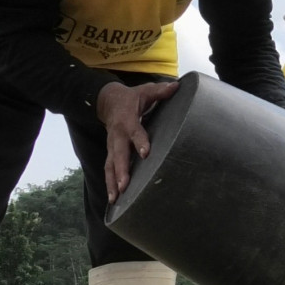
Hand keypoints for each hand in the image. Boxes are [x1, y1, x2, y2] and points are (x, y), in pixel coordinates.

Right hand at [97, 81, 179, 202]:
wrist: (107, 101)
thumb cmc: (131, 98)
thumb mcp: (145, 92)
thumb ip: (160, 91)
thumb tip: (176, 86)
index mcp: (127, 120)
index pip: (134, 132)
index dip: (139, 141)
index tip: (146, 153)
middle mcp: (117, 135)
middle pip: (118, 154)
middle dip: (121, 170)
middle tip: (124, 185)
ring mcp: (112, 145)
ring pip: (110, 165)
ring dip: (112, 182)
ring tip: (115, 198)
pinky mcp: (110, 152)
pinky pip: (108, 169)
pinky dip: (109, 184)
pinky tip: (113, 199)